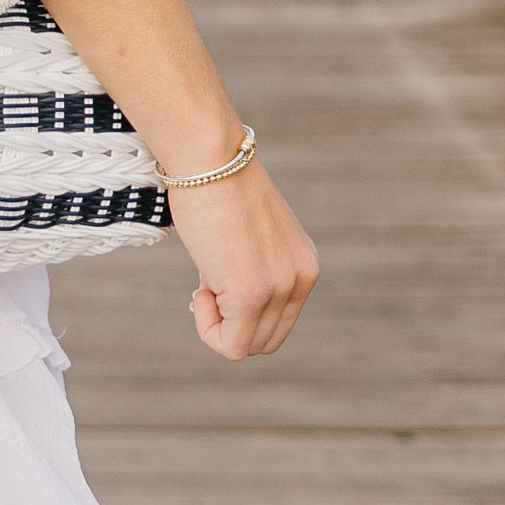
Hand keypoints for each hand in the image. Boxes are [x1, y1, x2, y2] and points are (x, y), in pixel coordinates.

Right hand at [170, 157, 316, 360]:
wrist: (209, 157)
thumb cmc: (217, 186)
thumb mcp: (250, 235)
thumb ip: (254, 266)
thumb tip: (228, 300)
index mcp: (304, 266)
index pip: (278, 322)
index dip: (241, 312)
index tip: (218, 278)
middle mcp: (300, 280)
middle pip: (265, 341)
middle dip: (231, 323)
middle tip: (208, 282)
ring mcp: (278, 288)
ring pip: (246, 346)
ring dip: (217, 323)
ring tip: (206, 277)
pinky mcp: (251, 294)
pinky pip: (229, 345)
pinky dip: (207, 327)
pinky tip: (200, 287)